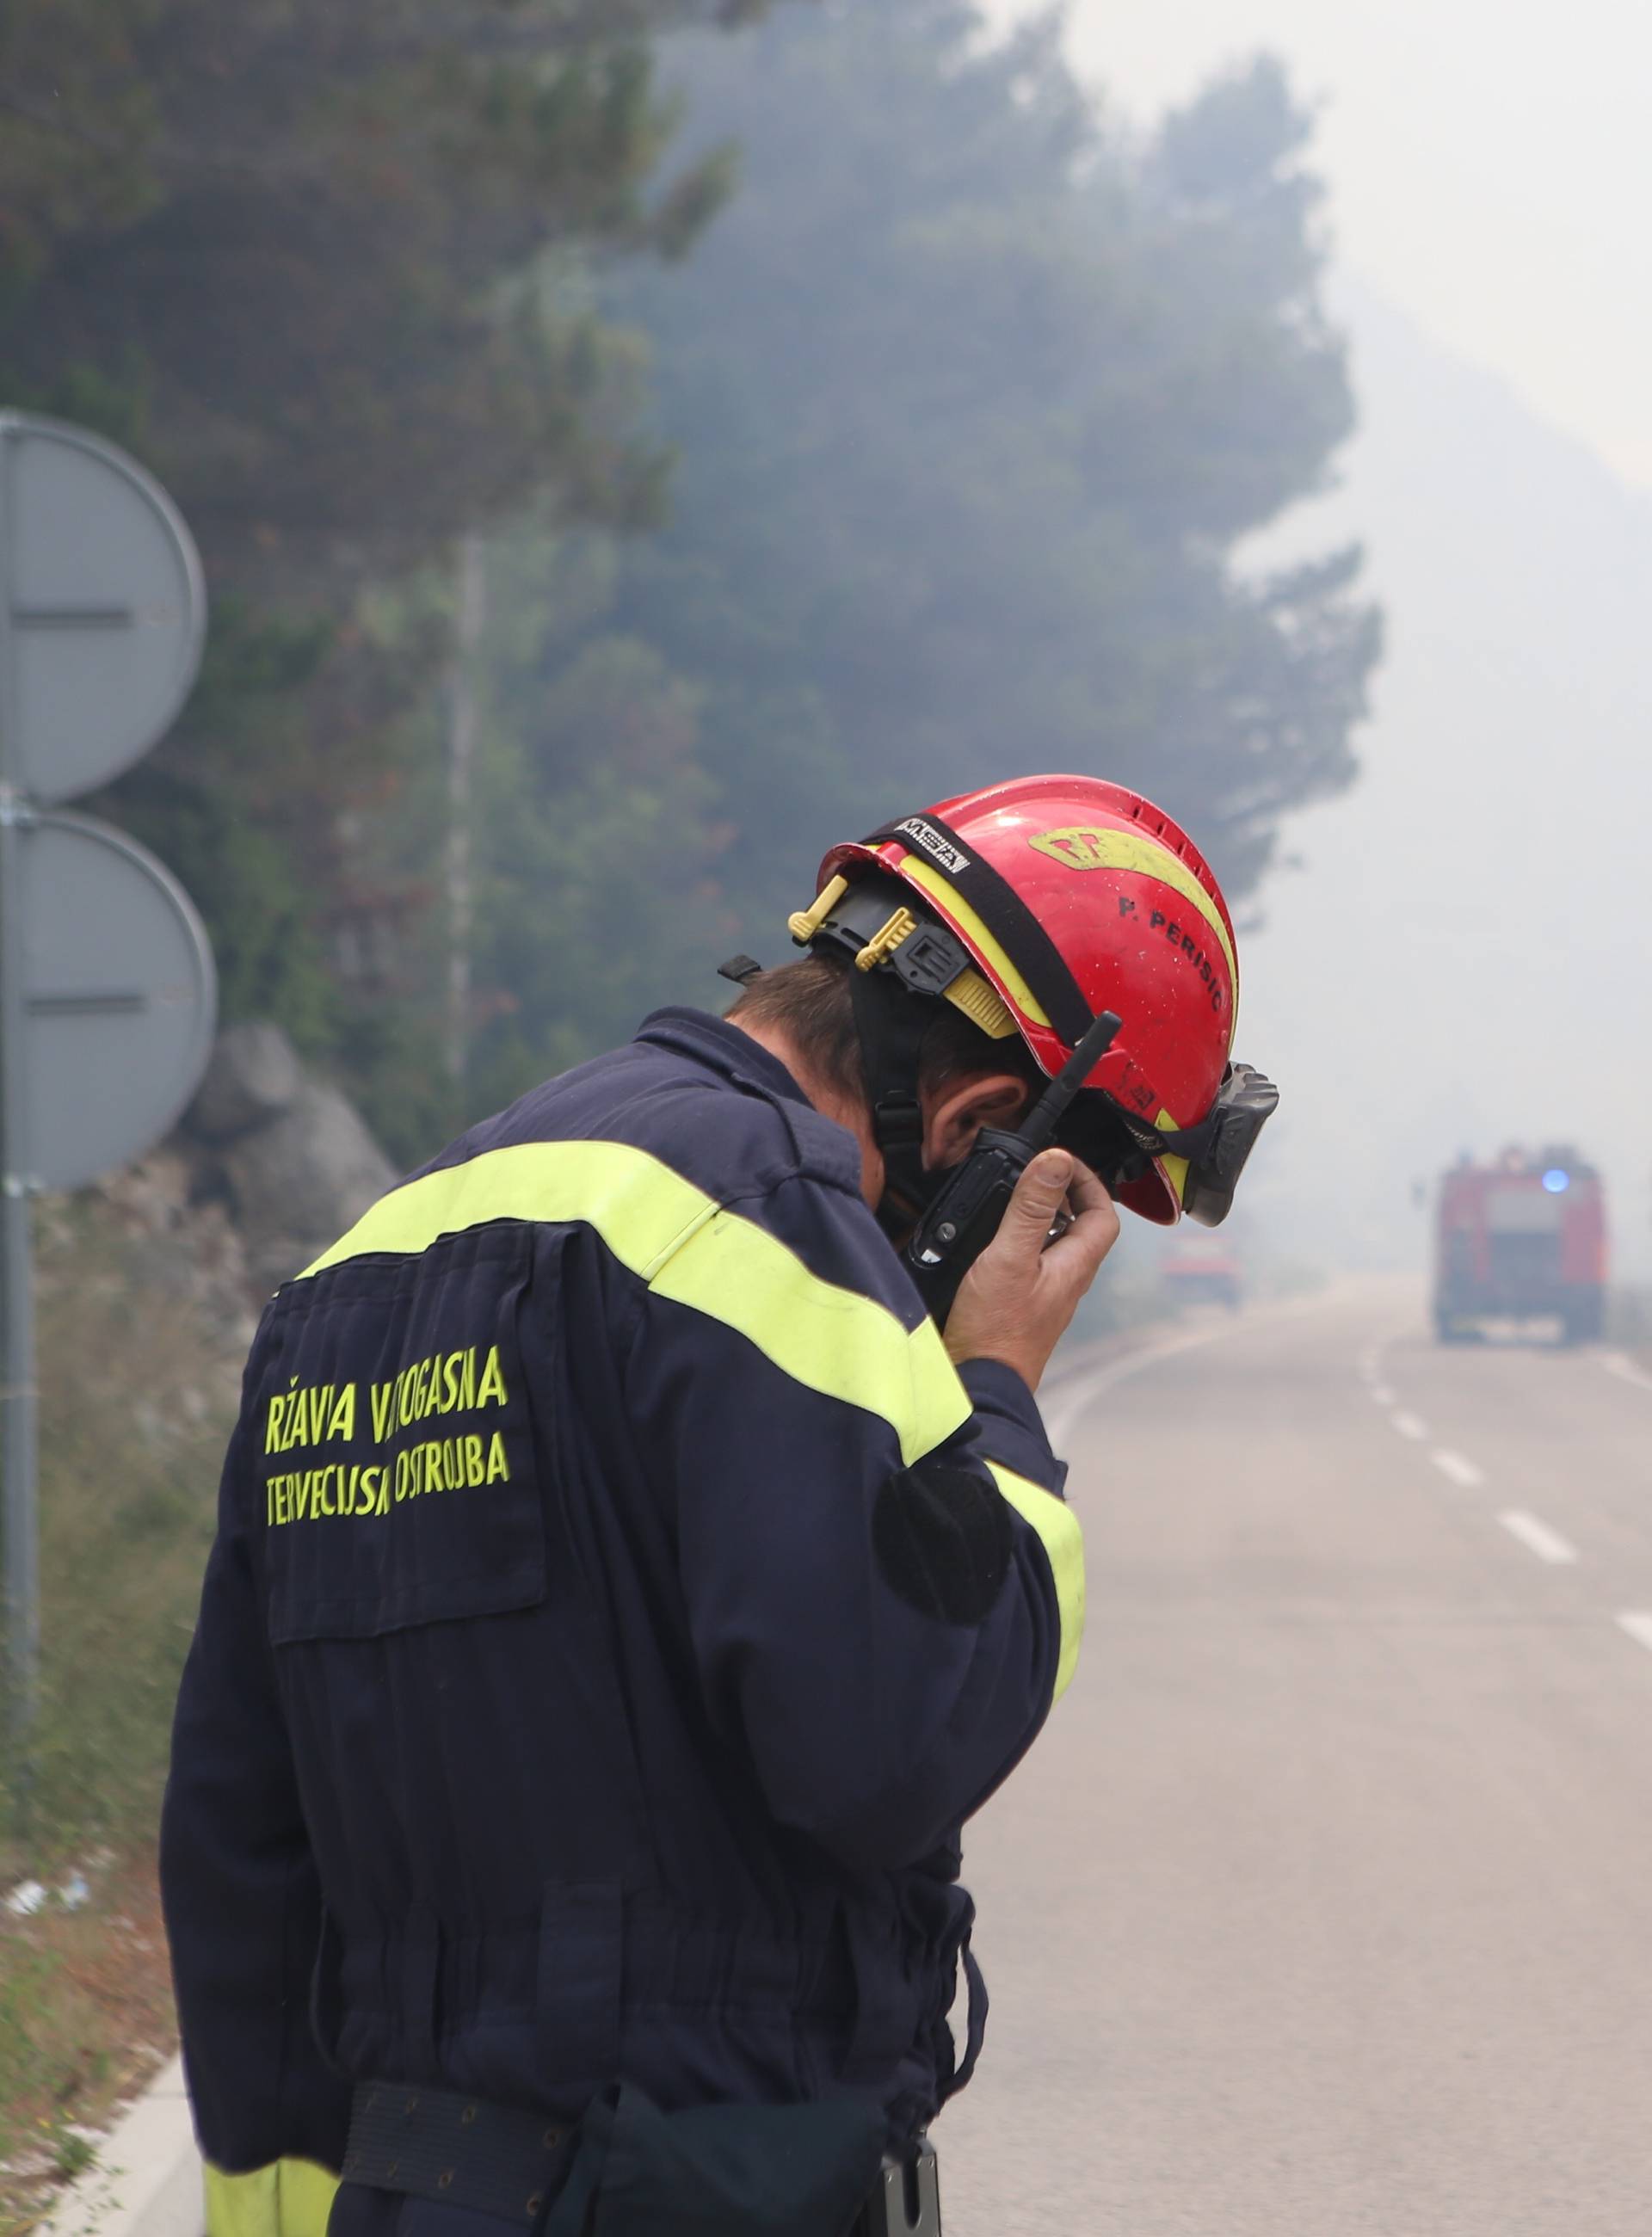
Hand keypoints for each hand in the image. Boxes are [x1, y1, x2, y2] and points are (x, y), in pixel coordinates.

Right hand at [942, 1150, 1118, 1390]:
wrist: (979, 1383)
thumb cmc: (996, 1331)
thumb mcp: (1010, 1257)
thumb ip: (1031, 1208)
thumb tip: (1055, 1161)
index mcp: (1075, 1265)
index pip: (1103, 1214)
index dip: (1088, 1182)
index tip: (1061, 1162)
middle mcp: (1067, 1280)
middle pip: (1082, 1227)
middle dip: (1064, 1194)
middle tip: (1037, 1175)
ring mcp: (1047, 1295)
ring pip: (1058, 1245)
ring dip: (1042, 1217)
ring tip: (1014, 1199)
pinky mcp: (1024, 1306)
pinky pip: (1035, 1263)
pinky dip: (1022, 1242)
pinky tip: (994, 1242)